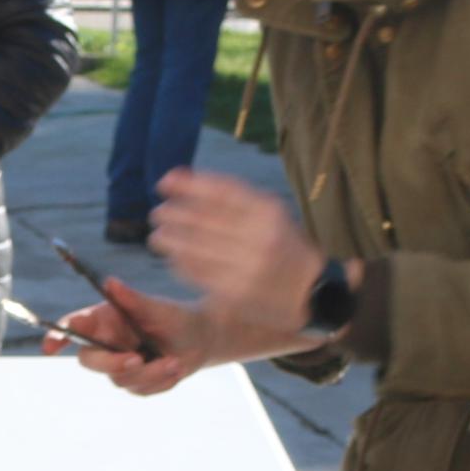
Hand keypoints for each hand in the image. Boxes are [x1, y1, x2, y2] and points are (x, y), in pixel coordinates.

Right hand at [45, 279, 312, 395]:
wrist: (202, 340)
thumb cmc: (177, 317)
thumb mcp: (158, 308)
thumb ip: (132, 299)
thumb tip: (110, 283)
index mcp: (105, 319)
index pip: (74, 327)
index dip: (58, 335)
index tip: (50, 346)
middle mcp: (107, 342)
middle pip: (90, 360)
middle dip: (113, 363)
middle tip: (138, 358)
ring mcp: (118, 365)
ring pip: (119, 379)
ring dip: (150, 372)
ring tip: (175, 361)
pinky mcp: (134, 382)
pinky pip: (139, 390)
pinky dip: (159, 381)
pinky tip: (174, 368)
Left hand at [149, 169, 326, 338]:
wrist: (311, 292)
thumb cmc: (284, 245)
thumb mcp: (269, 213)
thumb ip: (231, 196)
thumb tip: (181, 177)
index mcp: (269, 212)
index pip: (220, 192)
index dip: (187, 186)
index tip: (164, 183)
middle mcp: (259, 238)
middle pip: (203, 220)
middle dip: (173, 214)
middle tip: (158, 213)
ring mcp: (247, 267)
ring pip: (196, 249)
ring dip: (170, 240)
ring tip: (158, 236)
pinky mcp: (236, 293)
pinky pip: (199, 274)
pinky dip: (180, 264)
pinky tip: (173, 257)